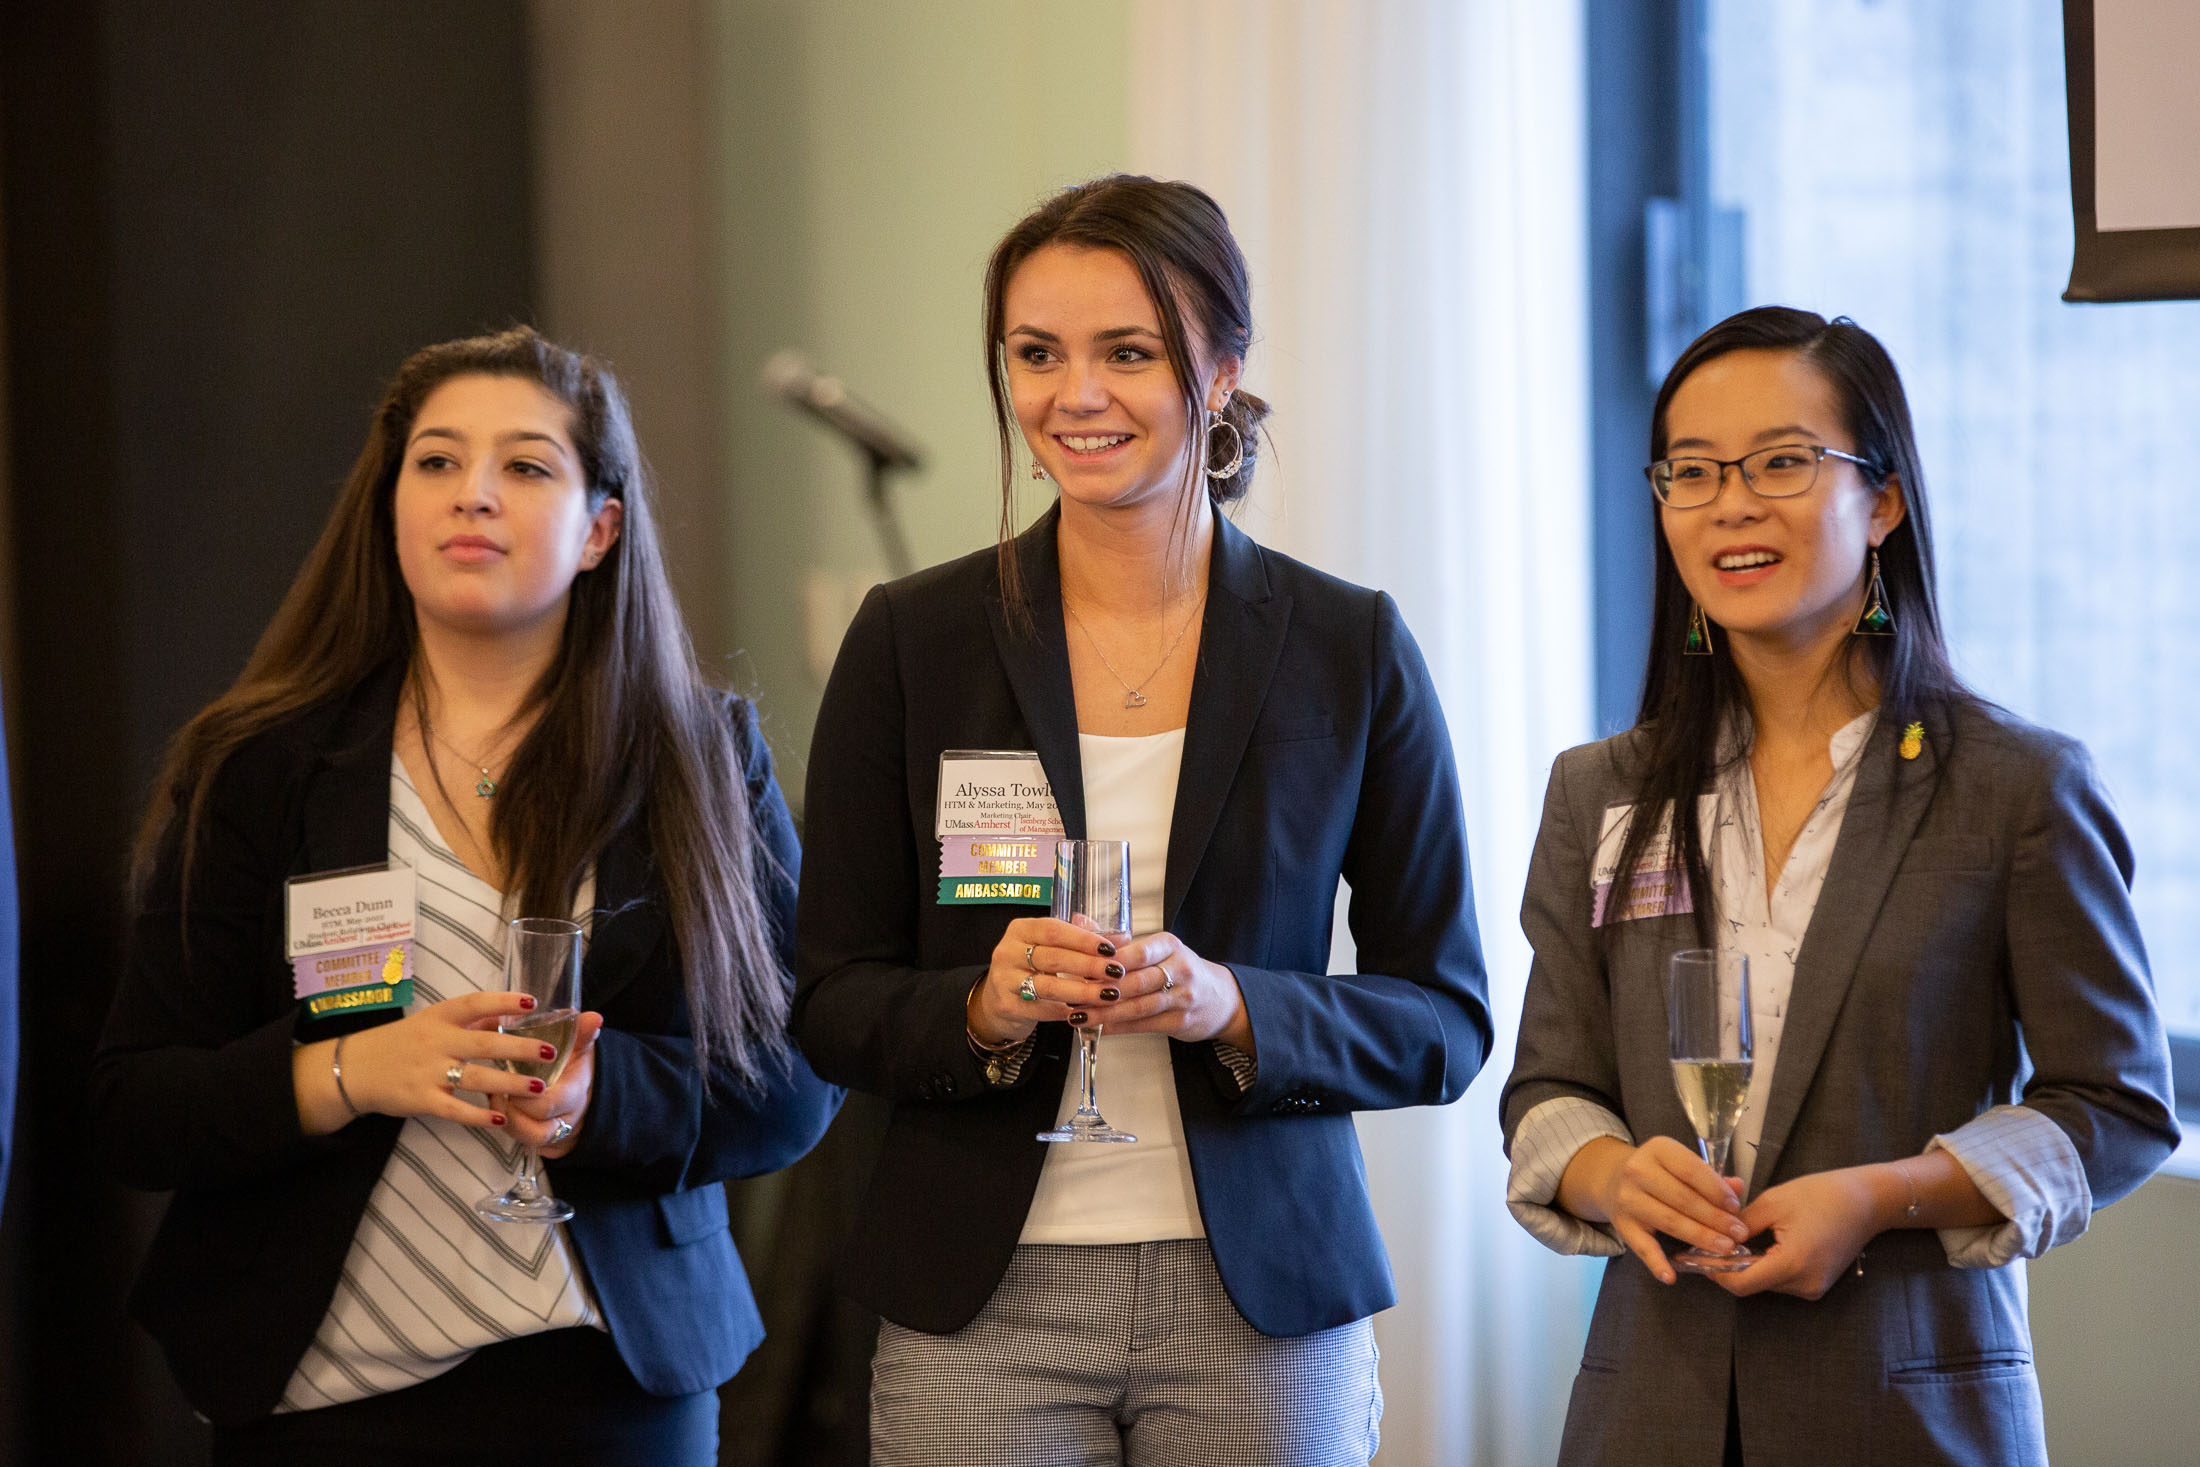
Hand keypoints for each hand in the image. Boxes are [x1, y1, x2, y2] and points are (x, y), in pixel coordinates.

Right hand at [303, 992, 562, 1133]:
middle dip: (519, 1048)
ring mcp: (427, 1071)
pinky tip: (500, 1118)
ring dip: (509, 1084)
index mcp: (440, 1017)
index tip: (533, 1001)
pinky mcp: (420, 1099)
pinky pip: (454, 1109)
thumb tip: (509, 1013)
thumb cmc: (402, 1042)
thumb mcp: (431, 1022)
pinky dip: (478, 1115)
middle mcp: (436, 1041)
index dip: (504, 1001)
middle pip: (484, 1044)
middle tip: (551, 1051)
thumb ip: (468, 1021)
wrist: (353, 1069)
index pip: (474, 1004)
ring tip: (539, 1087)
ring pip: (476, 1078)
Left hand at [503, 1012, 604, 1158]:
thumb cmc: (574, 1066)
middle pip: (538, 1128)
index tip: (514, 1077)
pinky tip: (496, 1106)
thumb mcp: (580, 1047)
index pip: (552, 1103)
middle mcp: (565, 1117)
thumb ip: (583, 1033)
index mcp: (574, 1094)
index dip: (529, 1095)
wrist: (584, 1093)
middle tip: (498, 1088)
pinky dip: (506, 1125)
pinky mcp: (538, 1138)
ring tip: (495, 1097)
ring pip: (527, 1139)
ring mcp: (552, 1131)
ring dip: (508, 1120)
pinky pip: (521, 1140)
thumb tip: (595, 1018)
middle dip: (513, 1109)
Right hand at [967, 916, 1121, 1046]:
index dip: (1084, 939)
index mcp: (1021, 930)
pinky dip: (1065, 1011)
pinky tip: (1085, 1012)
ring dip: (1082, 991)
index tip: (1109, 949)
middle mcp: (1008, 952)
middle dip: (1089, 965)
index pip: (1054, 929)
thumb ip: (1082, 939)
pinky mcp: (1006, 1006)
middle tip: (1116, 972)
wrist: (997, 1001)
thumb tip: (1122, 937)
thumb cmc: (1030, 969)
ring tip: (1107, 995)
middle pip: (1053, 957)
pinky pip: (1041, 1009)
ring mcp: (1004, 980)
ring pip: (1048, 985)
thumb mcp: (1051, 947)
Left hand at [1082, 931, 1251, 1051]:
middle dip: (1101, 990)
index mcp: (1170, 946)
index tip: (1082, 968)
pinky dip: (1119, 1027)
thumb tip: (1079, 921)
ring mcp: (1183, 997)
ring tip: (1079, 1015)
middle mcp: (1180, 969)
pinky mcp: (1180, 1021)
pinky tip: (1099, 1028)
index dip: (1110, 962)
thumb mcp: (1157, 949)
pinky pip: (1144, 1025)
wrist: (1220, 998)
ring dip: (1106, 1013)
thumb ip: (1118, 941)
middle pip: (1136, 980)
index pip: (1138, 951)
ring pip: (1138, 1006)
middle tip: (1072, 995)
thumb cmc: (1180, 970)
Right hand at [1562, 1134, 1749, 1285]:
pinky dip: (1656, 1263)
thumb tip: (1738, 1187)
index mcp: (1658, 1149)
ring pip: (1669, 1221)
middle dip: (1715, 1218)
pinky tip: (1671, 1277)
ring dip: (1700, 1237)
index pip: (1691, 1170)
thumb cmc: (1660, 1173)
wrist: (1613, 1180)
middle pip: (1683, 1198)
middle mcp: (1638, 1171)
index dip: (1716, 1190)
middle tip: (1739, 1234)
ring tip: (1725, 1248)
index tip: (1736, 1208)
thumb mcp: (1681, 1164)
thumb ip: (1710, 1177)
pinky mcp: (1622, 1225)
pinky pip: (1641, 1247)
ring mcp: (1628, 1199)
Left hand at [1715, 1166, 1885, 1299]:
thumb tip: (1713, 1237)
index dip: (1717, 1272)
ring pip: (1766, 1284)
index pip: (1741, 1283)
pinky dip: (1766, 1266)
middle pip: (1752, 1284)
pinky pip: (1781, 1280)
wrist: (1867, 1201)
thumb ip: (1740, 1225)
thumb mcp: (1773, 1203)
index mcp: (1793, 1264)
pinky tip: (1760, 1244)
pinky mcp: (1817, 1285)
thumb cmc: (1821, 1195)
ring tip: (1736, 1240)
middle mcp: (1804, 1284)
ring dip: (1748, 1265)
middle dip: (1730, 1265)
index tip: (1698, 1254)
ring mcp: (1813, 1288)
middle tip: (1711, 1242)